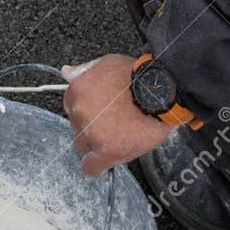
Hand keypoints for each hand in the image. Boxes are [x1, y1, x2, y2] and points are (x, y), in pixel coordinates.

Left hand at [61, 53, 173, 175]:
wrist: (163, 91)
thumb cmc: (138, 75)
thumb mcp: (107, 63)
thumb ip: (85, 70)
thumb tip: (67, 71)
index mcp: (78, 89)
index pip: (72, 109)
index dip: (87, 112)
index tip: (101, 115)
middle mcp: (79, 111)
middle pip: (77, 128)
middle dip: (91, 128)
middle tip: (112, 126)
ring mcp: (92, 132)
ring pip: (84, 147)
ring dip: (96, 145)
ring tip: (119, 139)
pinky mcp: (107, 151)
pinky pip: (91, 167)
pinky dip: (96, 167)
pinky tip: (105, 163)